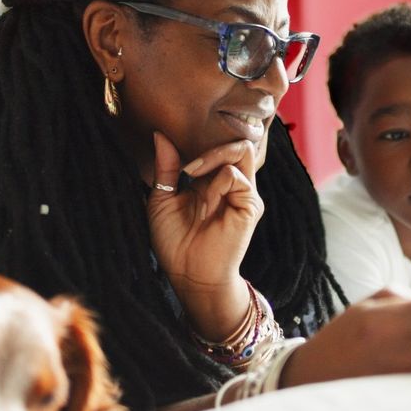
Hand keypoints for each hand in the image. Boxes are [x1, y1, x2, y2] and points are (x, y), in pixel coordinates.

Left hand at [146, 131, 264, 338]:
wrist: (189, 276)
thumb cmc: (174, 243)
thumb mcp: (162, 199)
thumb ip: (166, 167)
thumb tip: (160, 134)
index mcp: (212, 181)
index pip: (218, 145)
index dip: (200, 142)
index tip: (175, 149)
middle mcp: (232, 184)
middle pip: (237, 142)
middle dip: (211, 146)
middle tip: (188, 165)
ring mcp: (243, 194)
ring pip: (242, 151)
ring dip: (213, 157)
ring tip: (193, 174)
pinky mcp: (250, 206)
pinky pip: (237, 178)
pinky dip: (217, 183)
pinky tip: (206, 201)